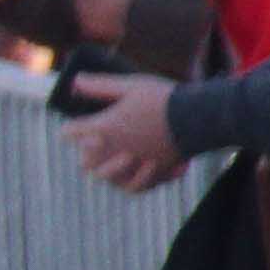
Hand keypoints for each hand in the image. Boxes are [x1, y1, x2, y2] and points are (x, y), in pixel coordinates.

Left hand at [63, 74, 187, 191]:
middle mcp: (114, 151)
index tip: (77, 125)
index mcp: (103, 128)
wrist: (199, 116)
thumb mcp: (130, 85)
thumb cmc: (164, 98)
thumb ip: (100, 85)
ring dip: (109, 169)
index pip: (71, 133)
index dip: (72, 129)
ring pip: (109, 178)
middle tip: (99, 142)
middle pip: (86, 162)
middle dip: (88, 153)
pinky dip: (135, 181)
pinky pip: (136, 187)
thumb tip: (75, 81)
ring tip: (122, 156)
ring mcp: (133, 165)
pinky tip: (141, 169)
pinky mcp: (154, 173)